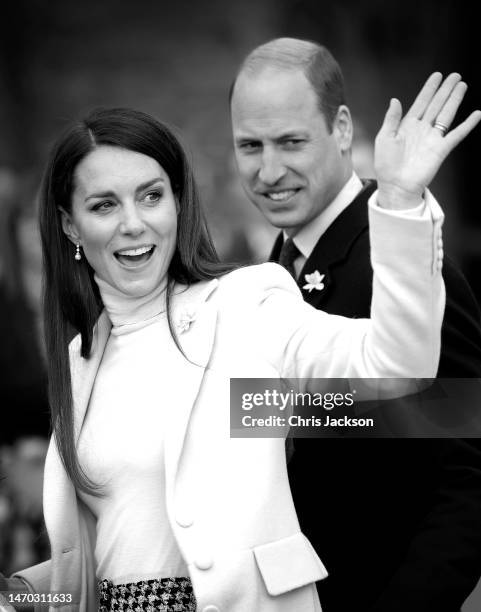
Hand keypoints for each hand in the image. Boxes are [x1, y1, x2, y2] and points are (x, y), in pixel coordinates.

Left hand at [374, 72, 480, 208]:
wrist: (396, 186)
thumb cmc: (386, 165)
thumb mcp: (384, 138)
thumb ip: (391, 119)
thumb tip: (395, 99)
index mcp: (407, 126)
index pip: (421, 102)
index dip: (429, 89)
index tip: (437, 75)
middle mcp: (422, 130)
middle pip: (437, 105)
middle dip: (445, 90)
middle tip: (455, 75)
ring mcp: (432, 139)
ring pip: (447, 114)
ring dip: (455, 100)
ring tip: (462, 85)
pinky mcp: (441, 150)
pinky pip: (457, 135)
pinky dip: (467, 125)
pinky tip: (476, 114)